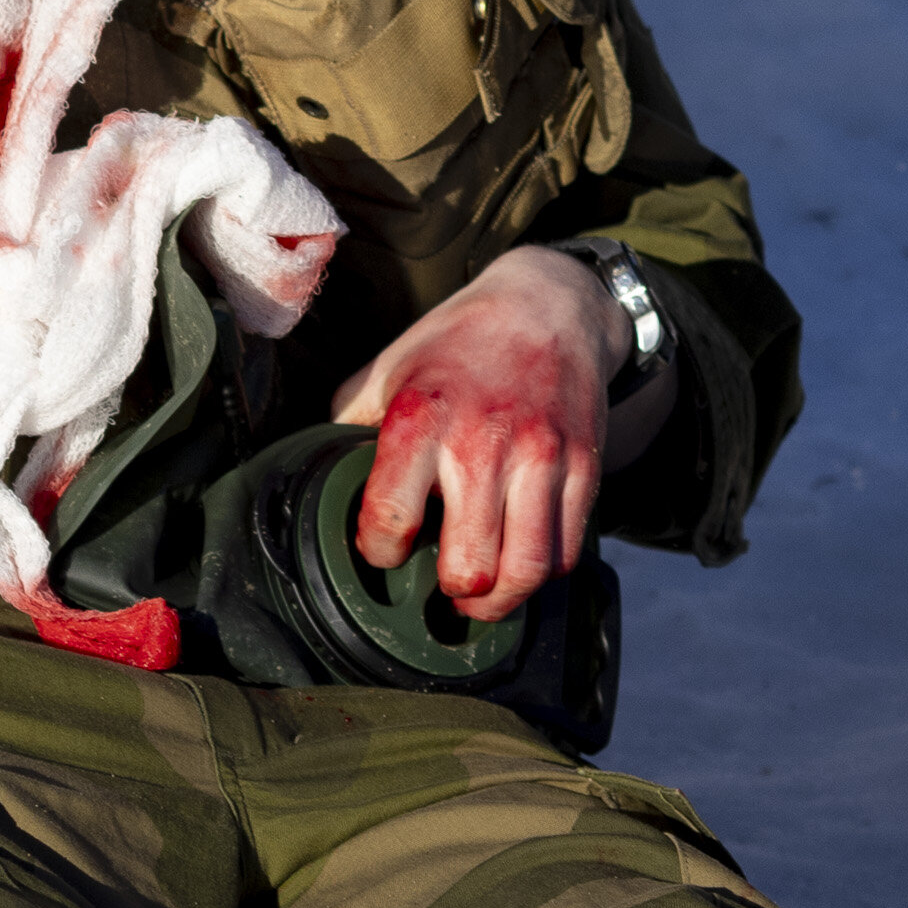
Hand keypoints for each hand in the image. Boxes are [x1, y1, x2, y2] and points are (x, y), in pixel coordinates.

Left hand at [331, 246, 620, 620]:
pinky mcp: (584, 466)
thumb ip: (352, 424)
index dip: (381, 552)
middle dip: (449, 590)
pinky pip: (567, 551)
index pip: (390, 519)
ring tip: (480, 599)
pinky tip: (519, 564)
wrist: (548, 305)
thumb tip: (323, 475)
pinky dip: (542, 575)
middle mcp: (483, 441)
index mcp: (421, 416)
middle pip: (468, 565)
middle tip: (440, 586)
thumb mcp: (389, 368)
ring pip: (525, 572)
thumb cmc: (457, 342)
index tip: (385, 551)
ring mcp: (541, 457)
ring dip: (497, 602)